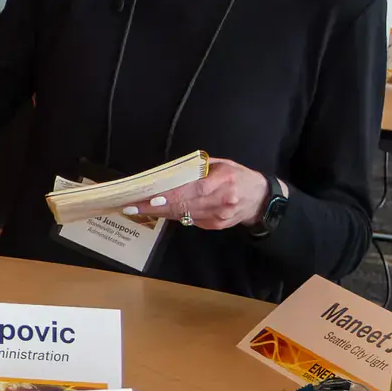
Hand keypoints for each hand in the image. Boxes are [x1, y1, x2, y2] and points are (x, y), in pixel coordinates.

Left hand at [122, 158, 271, 230]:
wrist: (259, 199)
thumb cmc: (236, 175)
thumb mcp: (220, 164)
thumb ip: (196, 168)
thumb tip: (169, 174)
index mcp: (223, 181)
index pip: (190, 189)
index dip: (168, 195)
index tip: (148, 197)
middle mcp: (221, 201)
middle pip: (183, 205)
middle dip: (154, 207)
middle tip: (132, 205)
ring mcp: (218, 216)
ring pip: (183, 215)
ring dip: (159, 212)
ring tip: (138, 208)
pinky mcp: (215, 226)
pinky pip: (189, 220)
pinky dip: (173, 214)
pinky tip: (158, 211)